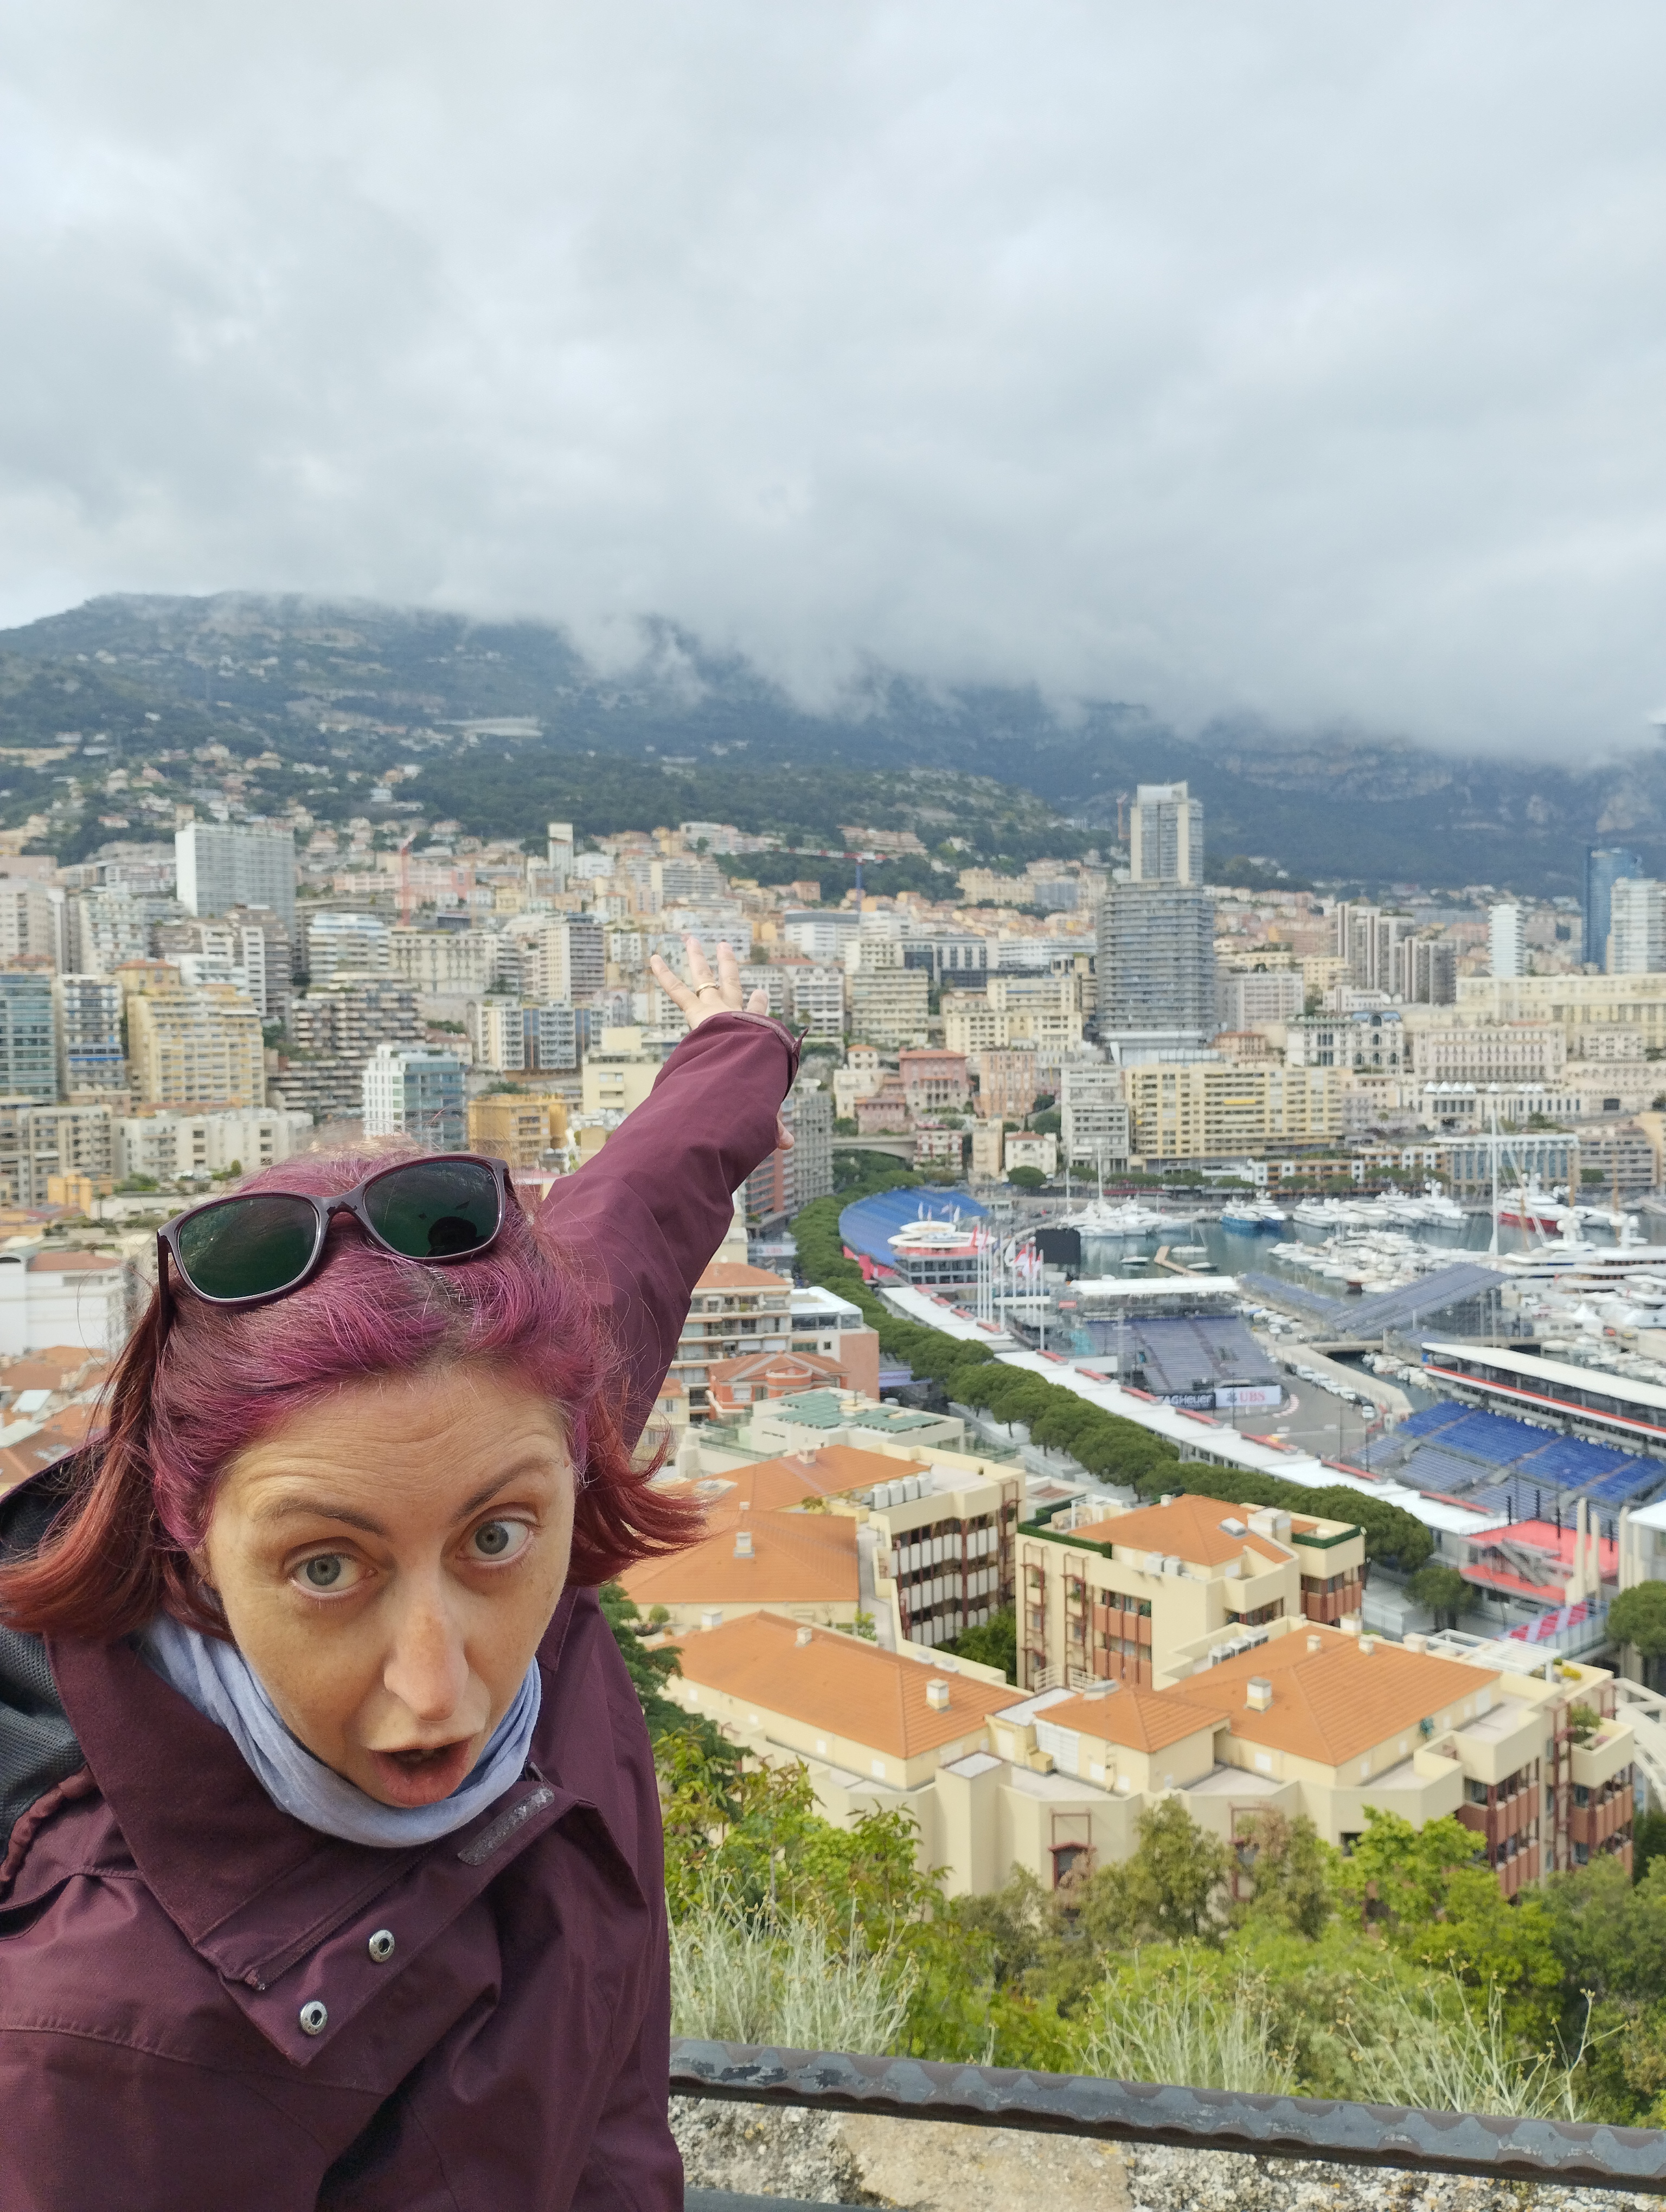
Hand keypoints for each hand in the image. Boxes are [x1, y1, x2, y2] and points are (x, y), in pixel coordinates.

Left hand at [650, 936, 792, 1148]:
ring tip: (691, 939)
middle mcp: (736, 1017)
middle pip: (732, 988)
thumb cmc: (756, 1088)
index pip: (758, 1017)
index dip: (759, 1005)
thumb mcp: (765, 1106)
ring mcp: (717, 1010)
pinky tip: (652, 957)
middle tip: (725, 949)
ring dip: (699, 959)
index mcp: (752, 1036)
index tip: (761, 990)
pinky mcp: (699, 1013)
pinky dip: (664, 975)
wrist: (747, 1067)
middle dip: (729, 969)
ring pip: (706, 979)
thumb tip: (788, 1146)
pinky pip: (678, 990)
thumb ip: (771, 1124)